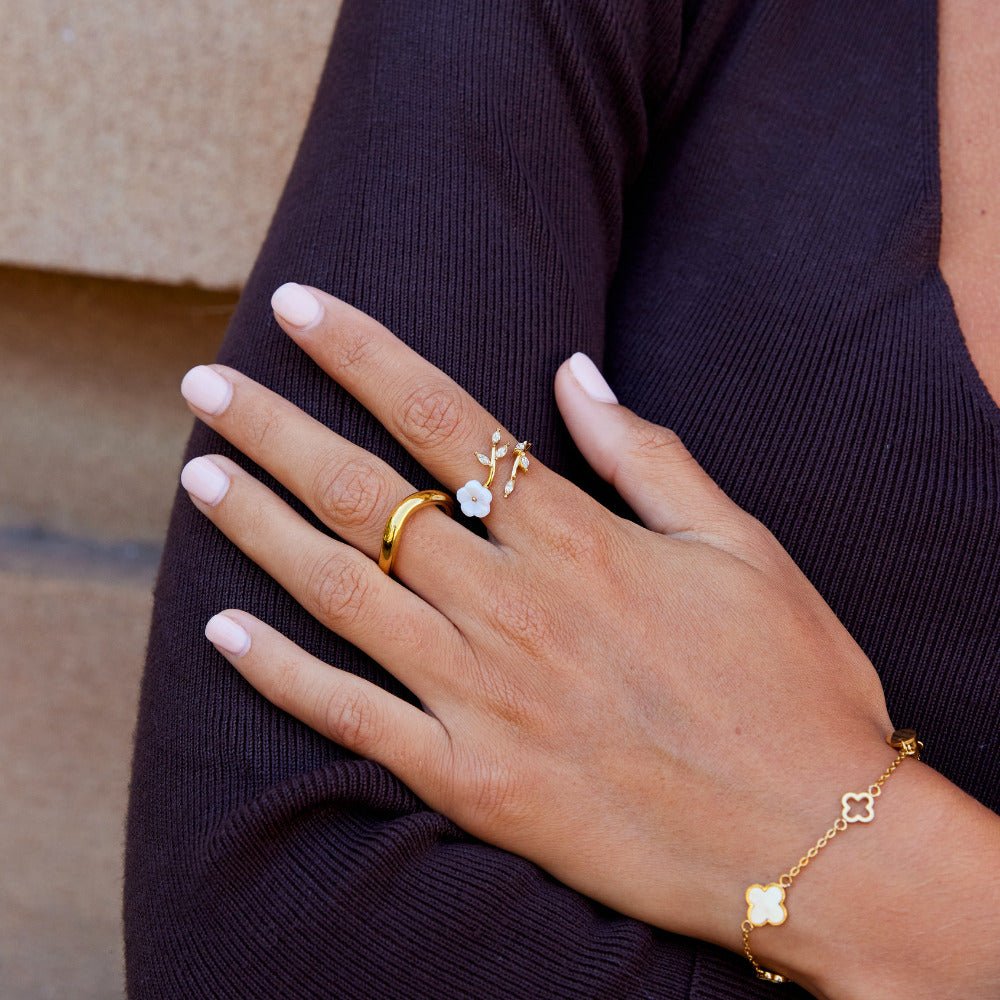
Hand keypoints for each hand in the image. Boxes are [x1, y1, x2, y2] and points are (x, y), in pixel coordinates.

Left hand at [179, 282, 894, 972]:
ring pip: (342, 593)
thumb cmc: (791, 684)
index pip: (443, 418)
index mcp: (579, 542)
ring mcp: (484, 698)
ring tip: (198, 474)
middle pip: (366, 495)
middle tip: (206, 382)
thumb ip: (649, 456)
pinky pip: (356, 720)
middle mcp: (514, 608)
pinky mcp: (473, 781)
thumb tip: (573, 372)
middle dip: (275, 429)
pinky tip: (221, 635)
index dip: (361, 355)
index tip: (297, 305)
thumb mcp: (742, 547)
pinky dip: (284, 676)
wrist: (813, 839)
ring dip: (259, 530)